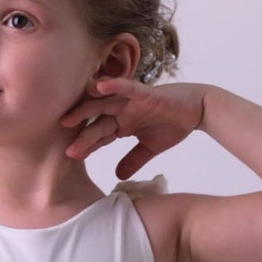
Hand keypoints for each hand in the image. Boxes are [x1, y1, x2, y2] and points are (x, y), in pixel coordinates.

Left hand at [59, 77, 205, 178]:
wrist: (197, 110)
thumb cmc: (173, 124)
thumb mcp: (150, 148)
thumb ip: (133, 160)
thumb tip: (118, 176)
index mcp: (121, 123)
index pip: (99, 135)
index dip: (86, 146)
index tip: (70, 158)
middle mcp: (121, 110)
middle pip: (95, 121)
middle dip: (80, 133)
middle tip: (64, 147)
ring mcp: (130, 100)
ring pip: (104, 104)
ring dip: (85, 110)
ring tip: (68, 119)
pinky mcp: (144, 92)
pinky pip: (126, 87)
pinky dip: (114, 85)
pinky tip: (100, 86)